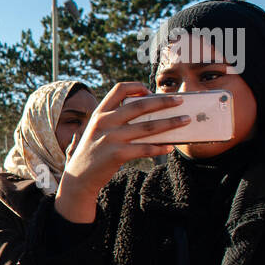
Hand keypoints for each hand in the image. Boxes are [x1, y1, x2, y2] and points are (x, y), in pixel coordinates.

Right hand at [55, 83, 187, 222]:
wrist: (79, 177)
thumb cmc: (93, 152)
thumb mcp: (97, 131)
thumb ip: (114, 120)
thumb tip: (147, 115)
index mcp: (100, 113)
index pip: (119, 89)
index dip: (137, 86)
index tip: (151, 91)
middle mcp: (105, 122)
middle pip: (140, 105)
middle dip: (164, 101)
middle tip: (180, 100)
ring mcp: (111, 138)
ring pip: (148, 127)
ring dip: (170, 123)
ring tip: (185, 120)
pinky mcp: (117, 155)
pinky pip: (145, 149)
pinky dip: (160, 147)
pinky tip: (170, 147)